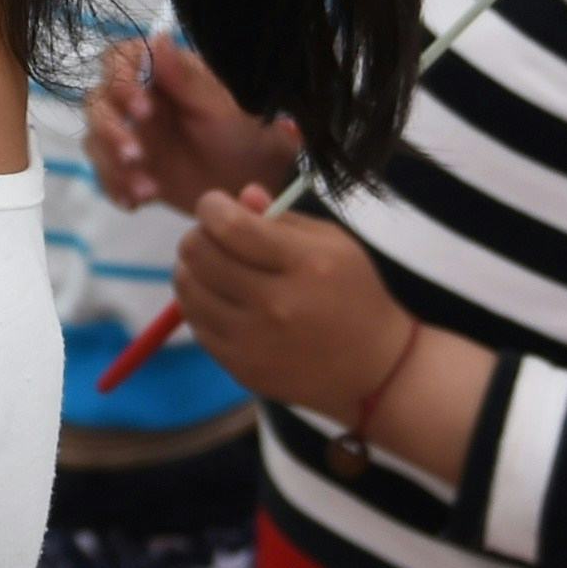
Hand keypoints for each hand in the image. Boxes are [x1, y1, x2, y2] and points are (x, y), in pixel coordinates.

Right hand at [85, 34, 298, 210]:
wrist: (253, 183)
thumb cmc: (243, 135)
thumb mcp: (219, 108)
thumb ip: (186, 78)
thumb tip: (158, 37)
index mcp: (158, 74)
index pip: (118, 61)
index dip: (120, 81)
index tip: (141, 109)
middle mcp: (135, 100)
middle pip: (98, 103)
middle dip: (110, 130)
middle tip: (137, 155)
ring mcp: (128, 134)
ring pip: (95, 142)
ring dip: (112, 165)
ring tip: (147, 189)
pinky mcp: (127, 168)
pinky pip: (105, 176)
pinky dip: (116, 188)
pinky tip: (136, 202)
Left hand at [166, 190, 411, 414]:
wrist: (378, 371)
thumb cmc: (356, 295)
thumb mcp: (335, 245)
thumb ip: (283, 219)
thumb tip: (239, 197)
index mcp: (305, 265)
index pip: (230, 227)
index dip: (211, 207)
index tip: (214, 204)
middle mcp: (277, 305)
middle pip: (200, 255)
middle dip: (199, 234)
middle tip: (213, 235)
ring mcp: (256, 342)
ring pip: (188, 289)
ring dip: (192, 268)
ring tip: (213, 264)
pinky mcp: (242, 368)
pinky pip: (196, 324)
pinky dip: (200, 303)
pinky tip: (221, 297)